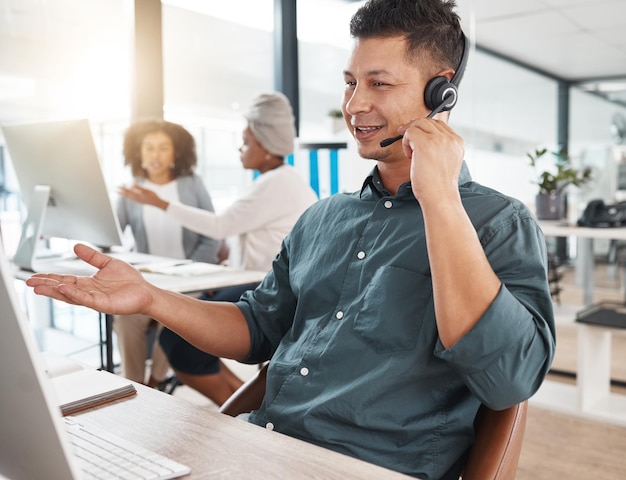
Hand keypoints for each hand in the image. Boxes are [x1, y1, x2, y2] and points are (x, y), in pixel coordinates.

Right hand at [26, 244, 152, 314]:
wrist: (146, 292)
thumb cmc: (130, 281)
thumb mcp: (108, 263)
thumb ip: (92, 256)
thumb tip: (75, 247)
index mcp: (88, 283)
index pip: (64, 280)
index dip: (50, 278)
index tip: (35, 276)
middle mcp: (89, 292)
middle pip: (63, 289)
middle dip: (46, 286)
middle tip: (29, 283)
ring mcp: (95, 299)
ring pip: (71, 295)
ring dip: (56, 291)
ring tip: (41, 287)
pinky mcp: (104, 304)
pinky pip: (86, 299)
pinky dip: (74, 294)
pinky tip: (64, 288)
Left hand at [118, 184, 168, 209]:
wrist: (156, 203)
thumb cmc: (152, 196)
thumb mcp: (146, 190)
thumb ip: (138, 188)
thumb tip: (131, 185)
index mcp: (137, 196)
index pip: (127, 191)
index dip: (122, 189)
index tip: (117, 186)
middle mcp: (136, 198)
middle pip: (126, 195)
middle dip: (121, 192)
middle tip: (115, 189)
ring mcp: (138, 200)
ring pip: (128, 197)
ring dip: (124, 194)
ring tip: (119, 192)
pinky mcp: (140, 201)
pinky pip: (131, 198)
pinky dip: (128, 196)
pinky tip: (128, 196)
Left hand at [400, 117, 464, 205]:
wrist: (440, 197)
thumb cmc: (439, 186)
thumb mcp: (445, 162)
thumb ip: (440, 148)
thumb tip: (421, 139)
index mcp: (457, 143)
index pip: (440, 125)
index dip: (425, 129)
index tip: (416, 137)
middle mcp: (450, 138)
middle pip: (428, 120)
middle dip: (415, 129)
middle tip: (407, 141)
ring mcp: (439, 139)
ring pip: (418, 123)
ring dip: (410, 136)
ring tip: (412, 154)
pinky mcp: (425, 143)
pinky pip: (410, 132)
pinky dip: (405, 142)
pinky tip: (410, 156)